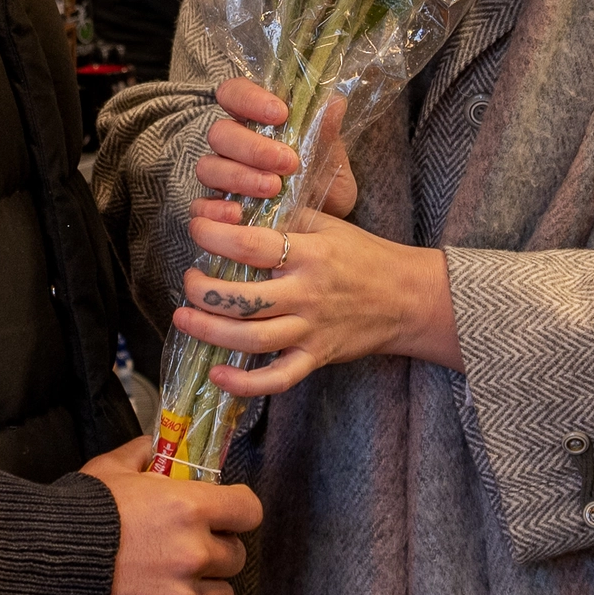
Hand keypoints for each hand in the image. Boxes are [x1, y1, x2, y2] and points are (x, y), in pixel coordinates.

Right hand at [81, 437, 260, 594]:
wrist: (34, 575)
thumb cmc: (71, 518)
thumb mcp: (105, 472)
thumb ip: (138, 456)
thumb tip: (152, 448)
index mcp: (188, 507)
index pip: (248, 510)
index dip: (236, 513)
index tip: (222, 518)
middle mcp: (195, 554)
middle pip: (235, 557)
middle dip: (214, 553)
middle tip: (183, 554)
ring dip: (202, 592)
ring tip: (168, 588)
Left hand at [175, 196, 458, 397]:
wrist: (408, 298)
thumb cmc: (364, 256)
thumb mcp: (329, 225)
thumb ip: (286, 219)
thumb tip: (235, 210)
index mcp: (310, 253)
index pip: (252, 245)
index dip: (215, 237)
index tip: (196, 228)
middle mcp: (308, 293)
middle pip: (244, 299)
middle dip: (204, 291)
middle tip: (189, 280)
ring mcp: (311, 329)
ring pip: (252, 339)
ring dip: (210, 331)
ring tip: (185, 316)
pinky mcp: (316, 358)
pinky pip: (277, 378)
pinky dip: (245, 383)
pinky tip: (218, 375)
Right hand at [194, 77, 358, 217]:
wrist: (327, 227)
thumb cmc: (324, 184)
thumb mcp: (333, 159)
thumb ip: (328, 132)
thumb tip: (334, 103)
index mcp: (256, 121)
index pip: (235, 93)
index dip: (250, 98)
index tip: (280, 113)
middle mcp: (234, 146)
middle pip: (220, 133)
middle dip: (252, 147)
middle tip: (287, 162)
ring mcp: (222, 176)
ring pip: (208, 167)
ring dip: (240, 176)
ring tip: (273, 188)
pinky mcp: (217, 209)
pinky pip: (200, 206)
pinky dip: (213, 209)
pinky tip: (237, 214)